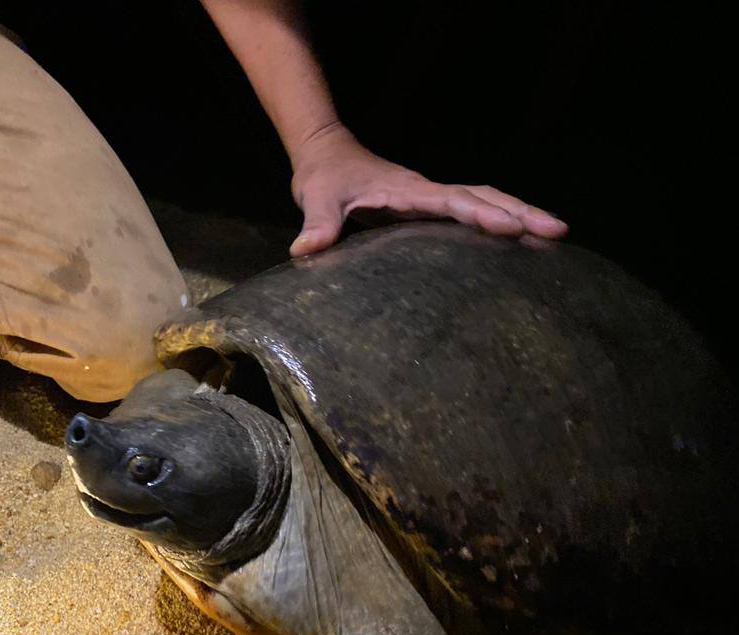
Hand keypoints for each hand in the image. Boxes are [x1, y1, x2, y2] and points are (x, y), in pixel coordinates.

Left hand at [289, 122, 567, 256]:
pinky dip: (500, 219)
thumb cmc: (324, 178)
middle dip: (521, 212)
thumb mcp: (318, 199)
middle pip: (484, 195)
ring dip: (520, 213)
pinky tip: (521, 240)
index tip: (509, 227)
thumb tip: (305, 249)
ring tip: (556, 234)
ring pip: (486, 198)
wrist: (327, 156)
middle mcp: (426, 192)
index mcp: (406, 191)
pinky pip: (473, 210)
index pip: (450, 202)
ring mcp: (431, 198)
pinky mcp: (429, 207)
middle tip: (559, 232)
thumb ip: (317, 225)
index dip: (479, 214)